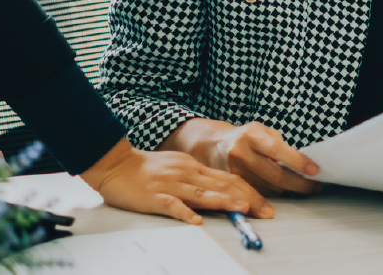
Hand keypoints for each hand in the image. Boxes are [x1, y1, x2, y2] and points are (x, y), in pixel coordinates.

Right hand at [80, 136, 271, 223]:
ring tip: (242, 209)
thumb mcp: (179, 165)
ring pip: (202, 193)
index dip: (251, 190)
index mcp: (194, 167)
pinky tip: (196, 220)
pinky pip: (172, 205)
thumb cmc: (147, 168)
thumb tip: (223, 188)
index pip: (229, 178)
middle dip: (248, 199)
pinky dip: (185, 213)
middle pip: (223, 185)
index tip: (266, 203)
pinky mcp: (154, 196)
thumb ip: (199, 176)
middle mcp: (187, 173)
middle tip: (266, 212)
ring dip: (225, 201)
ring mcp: (171, 184)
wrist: (116, 163)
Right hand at [161, 118, 321, 195]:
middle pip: (275, 175)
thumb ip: (277, 143)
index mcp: (251, 135)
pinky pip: (259, 194)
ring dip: (288, 189)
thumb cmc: (244, 137)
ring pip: (269, 188)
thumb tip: (298, 162)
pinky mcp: (231, 185)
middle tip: (314, 186)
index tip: (314, 170)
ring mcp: (234, 171)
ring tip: (302, 186)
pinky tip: (283, 190)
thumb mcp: (260, 130)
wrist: (211, 145)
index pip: (277, 149)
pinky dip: (274, 193)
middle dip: (299, 183)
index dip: (297, 161)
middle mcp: (241, 153)